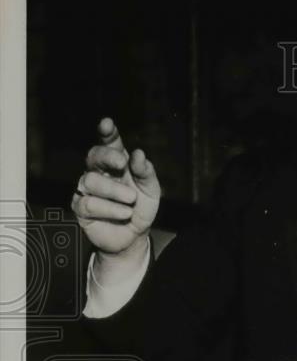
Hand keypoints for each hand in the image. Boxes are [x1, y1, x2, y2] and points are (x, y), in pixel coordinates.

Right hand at [71, 117, 159, 258]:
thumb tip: (138, 154)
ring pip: (91, 181)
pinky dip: (109, 209)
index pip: (109, 143)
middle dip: (107, 157)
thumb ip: (146, 172)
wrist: (134, 237)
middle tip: (122, 164)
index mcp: (116, 163)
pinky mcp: (80, 208)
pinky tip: (123, 214)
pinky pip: (89, 203)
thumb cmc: (140, 208)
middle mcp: (98, 172)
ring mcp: (87, 189)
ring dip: (114, 191)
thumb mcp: (151, 190)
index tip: (107, 124)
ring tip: (131, 201)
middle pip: (93, 156)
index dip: (107, 133)